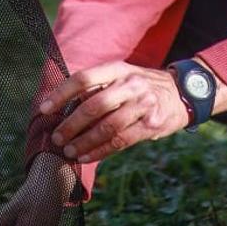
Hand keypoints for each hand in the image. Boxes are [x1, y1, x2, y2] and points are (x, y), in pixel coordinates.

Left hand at [39, 61, 192, 162]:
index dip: (61, 94)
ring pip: (107, 127)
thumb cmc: (142, 86)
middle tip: (56, 137)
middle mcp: (131, 84)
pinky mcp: (151, 125)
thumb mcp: (122, 76)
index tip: (44, 109)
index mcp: (118, 69)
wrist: (182, 93)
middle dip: (71, 124)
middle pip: (94, 105)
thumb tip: (64, 107)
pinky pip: (120, 141)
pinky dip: (100, 151)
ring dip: (84, 142)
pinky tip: (86, 156)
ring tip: (68, 150)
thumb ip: (99, 88)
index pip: (84, 79)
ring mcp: (143, 105)